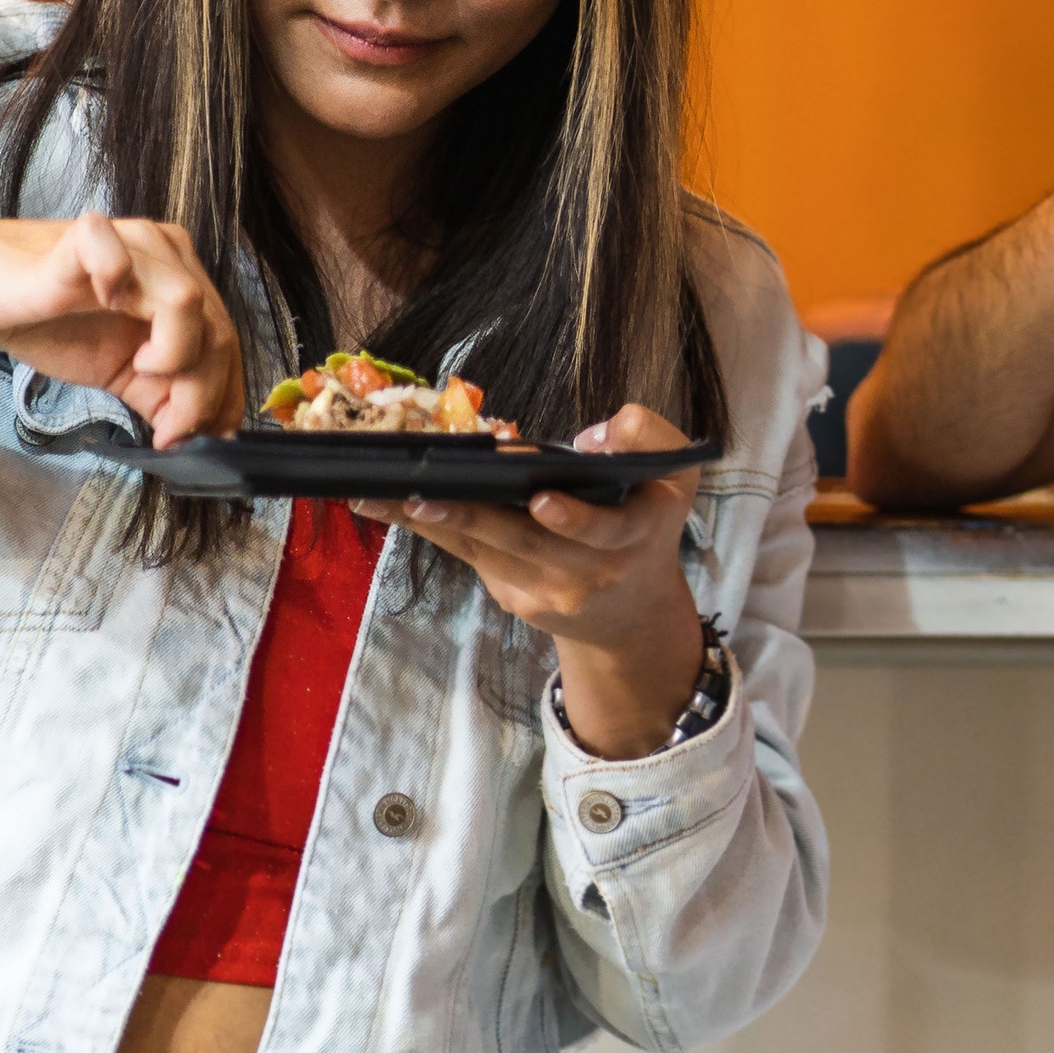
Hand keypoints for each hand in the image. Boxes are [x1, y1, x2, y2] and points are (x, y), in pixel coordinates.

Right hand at [0, 214, 243, 444]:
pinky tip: (105, 305)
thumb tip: (204, 434)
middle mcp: (170, 255)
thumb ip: (165, 397)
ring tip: (139, 367)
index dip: (224, 393)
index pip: (228, 340)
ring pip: (187, 300)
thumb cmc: (54, 326)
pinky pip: (118, 258)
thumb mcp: (121, 373)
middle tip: (169, 428)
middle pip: (216, 328)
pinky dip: (118, 286)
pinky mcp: (88, 239)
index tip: (206, 439)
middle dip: (200, 391)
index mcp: (186, 282)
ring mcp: (132, 241)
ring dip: (173, 351)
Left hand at [356, 403, 705, 757]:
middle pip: (525, 543)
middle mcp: (589, 571)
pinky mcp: (513, 599)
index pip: (604, 530)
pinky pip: (470, 556)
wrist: (632, 614)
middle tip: (425, 495)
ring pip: (484, 549)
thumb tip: (587, 438)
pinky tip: (389, 507)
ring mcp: (546, 592)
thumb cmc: (649, 521)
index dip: (573, 519)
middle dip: (473, 517)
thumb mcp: (674, 476)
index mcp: (635, 535)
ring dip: (430, 521)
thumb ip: (647, 438)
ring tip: (379, 496)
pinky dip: (432, 528)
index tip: (542, 499)